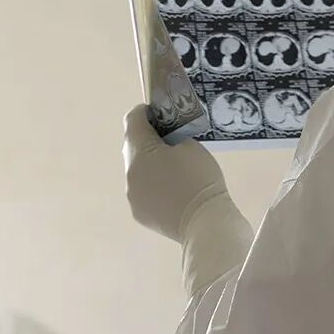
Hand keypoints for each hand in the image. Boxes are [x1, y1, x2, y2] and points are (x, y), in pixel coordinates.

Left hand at [123, 105, 227, 241]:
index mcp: (140, 151)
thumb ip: (173, 136)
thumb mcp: (191, 146)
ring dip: (149, 165)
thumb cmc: (200, 178)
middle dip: (148, 140)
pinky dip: (152, 186)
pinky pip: (142, 191)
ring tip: (173, 171)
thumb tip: (163, 138)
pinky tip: (172, 192)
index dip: (144, 112)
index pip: (133, 120)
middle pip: (133, 146)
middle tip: (170, 141)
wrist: (204, 221)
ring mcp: (131, 194)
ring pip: (137, 171)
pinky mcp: (138, 212)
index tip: (158, 112)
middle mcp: (129, 172)